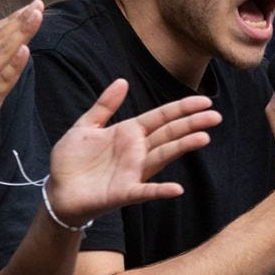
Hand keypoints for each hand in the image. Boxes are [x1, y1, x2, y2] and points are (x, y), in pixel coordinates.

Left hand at [43, 79, 220, 226]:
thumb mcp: (86, 126)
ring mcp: (133, 172)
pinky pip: (145, 191)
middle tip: (216, 116)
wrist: (58, 190)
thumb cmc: (72, 160)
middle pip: (169, 134)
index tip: (205, 101)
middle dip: (191, 124)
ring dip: (182, 148)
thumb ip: (105, 105)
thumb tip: (123, 81)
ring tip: (203, 137)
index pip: (161, 117)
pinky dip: (160, 191)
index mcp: (129, 132)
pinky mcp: (124, 192)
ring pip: (162, 156)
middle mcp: (137, 151)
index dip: (182, 109)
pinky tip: (176, 189)